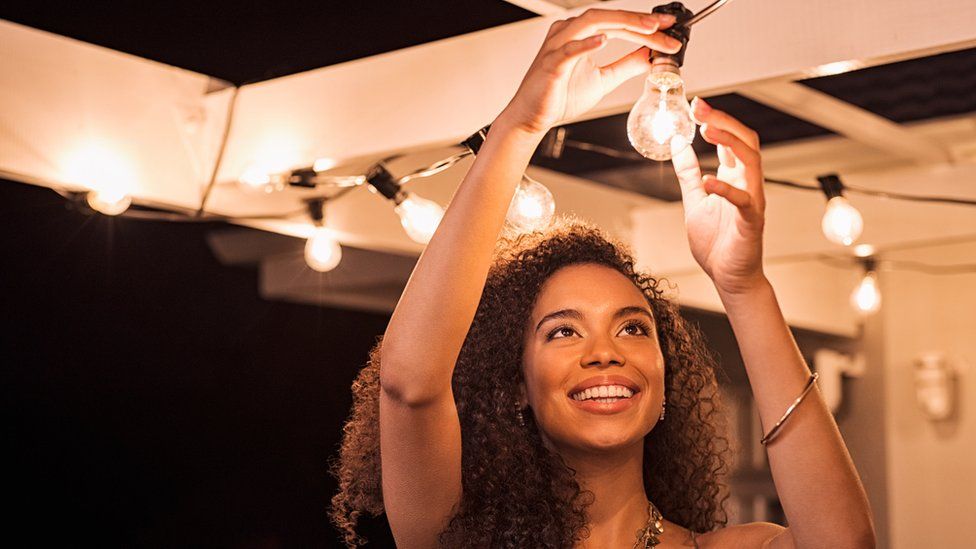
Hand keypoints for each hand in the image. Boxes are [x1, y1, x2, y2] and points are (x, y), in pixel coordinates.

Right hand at [496, 8, 681, 135]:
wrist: (531, 117)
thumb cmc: (559, 96)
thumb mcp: (603, 79)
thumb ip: (626, 65)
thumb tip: (651, 57)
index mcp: (581, 34)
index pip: (619, 24)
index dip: (646, 26)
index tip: (670, 31)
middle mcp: (569, 33)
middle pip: (610, 17)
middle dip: (640, 22)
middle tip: (666, 28)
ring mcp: (558, 45)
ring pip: (592, 22)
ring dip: (622, 24)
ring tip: (647, 29)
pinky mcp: (551, 63)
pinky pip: (569, 49)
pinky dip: (587, 44)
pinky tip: (604, 41)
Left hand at [671, 97, 766, 295]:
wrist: (729, 277)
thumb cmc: (717, 242)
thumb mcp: (694, 201)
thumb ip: (688, 173)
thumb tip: (678, 143)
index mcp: (733, 178)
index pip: (730, 140)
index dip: (715, 120)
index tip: (696, 105)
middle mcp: (747, 184)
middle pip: (745, 141)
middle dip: (724, 121)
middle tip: (701, 108)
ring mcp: (752, 200)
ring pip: (751, 162)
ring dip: (730, 142)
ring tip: (707, 130)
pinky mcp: (751, 221)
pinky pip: (743, 200)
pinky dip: (726, 189)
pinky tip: (707, 181)